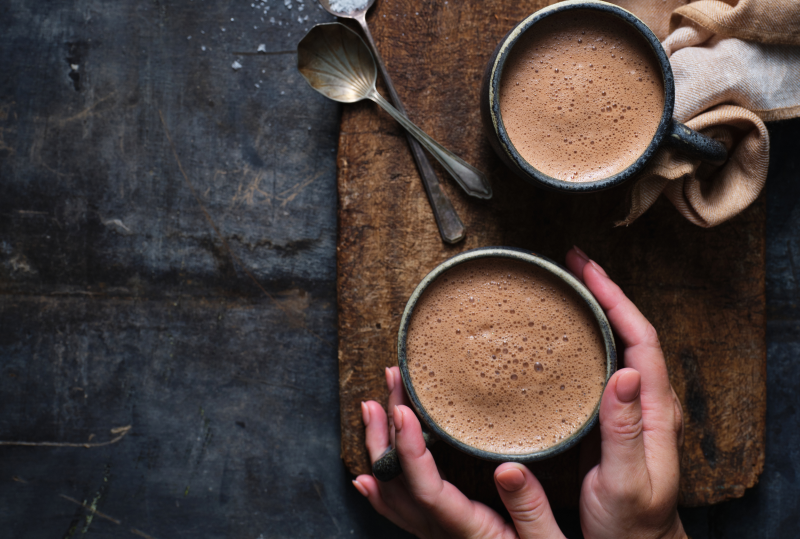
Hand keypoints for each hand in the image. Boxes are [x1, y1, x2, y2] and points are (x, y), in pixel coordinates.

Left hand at [354, 366, 566, 538]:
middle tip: (386, 387)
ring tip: (373, 408)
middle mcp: (442, 534)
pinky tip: (367, 475)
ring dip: (378, 448)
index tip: (402, 412)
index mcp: (469, 532)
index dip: (408, 449)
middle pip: (397, 484)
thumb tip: (508, 470)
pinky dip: (379, 488)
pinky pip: (398, 511)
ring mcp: (436, 534)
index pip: (427, 489)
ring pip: (391, 493)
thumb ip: (530, 508)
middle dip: (386, 432)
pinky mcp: (440, 532)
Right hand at [567, 246, 685, 538]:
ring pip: (620, 342)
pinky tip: (568, 334)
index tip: (586, 270)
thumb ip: (623, 432)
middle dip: (604, 290)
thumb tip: (622, 372)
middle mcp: (648, 400)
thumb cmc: (631, 522)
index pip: (639, 338)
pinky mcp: (616, 416)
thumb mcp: (626, 483)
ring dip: (598, 308)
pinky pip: (606, 361)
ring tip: (570, 286)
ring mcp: (633, 407)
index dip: (615, 298)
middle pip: (631, 329)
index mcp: (655, 410)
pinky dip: (589, 335)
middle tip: (572, 264)